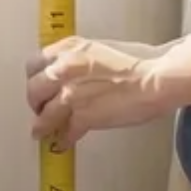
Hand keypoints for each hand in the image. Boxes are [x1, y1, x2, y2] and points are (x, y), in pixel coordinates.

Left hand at [25, 36, 177, 149]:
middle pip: (33, 89)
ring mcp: (71, 93)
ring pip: (44, 114)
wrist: (157, 78)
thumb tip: (74, 74)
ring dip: (42, 125)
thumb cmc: (141, 62)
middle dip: (36, 102)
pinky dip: (64, 140)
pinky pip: (65, 132)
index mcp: (70, 48)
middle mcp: (65, 68)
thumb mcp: (100, 49)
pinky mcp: (83, 116)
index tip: (39, 85)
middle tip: (40, 109)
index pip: (35, 63)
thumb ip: (81, 61)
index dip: (36, 78)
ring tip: (41, 132)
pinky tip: (64, 142)